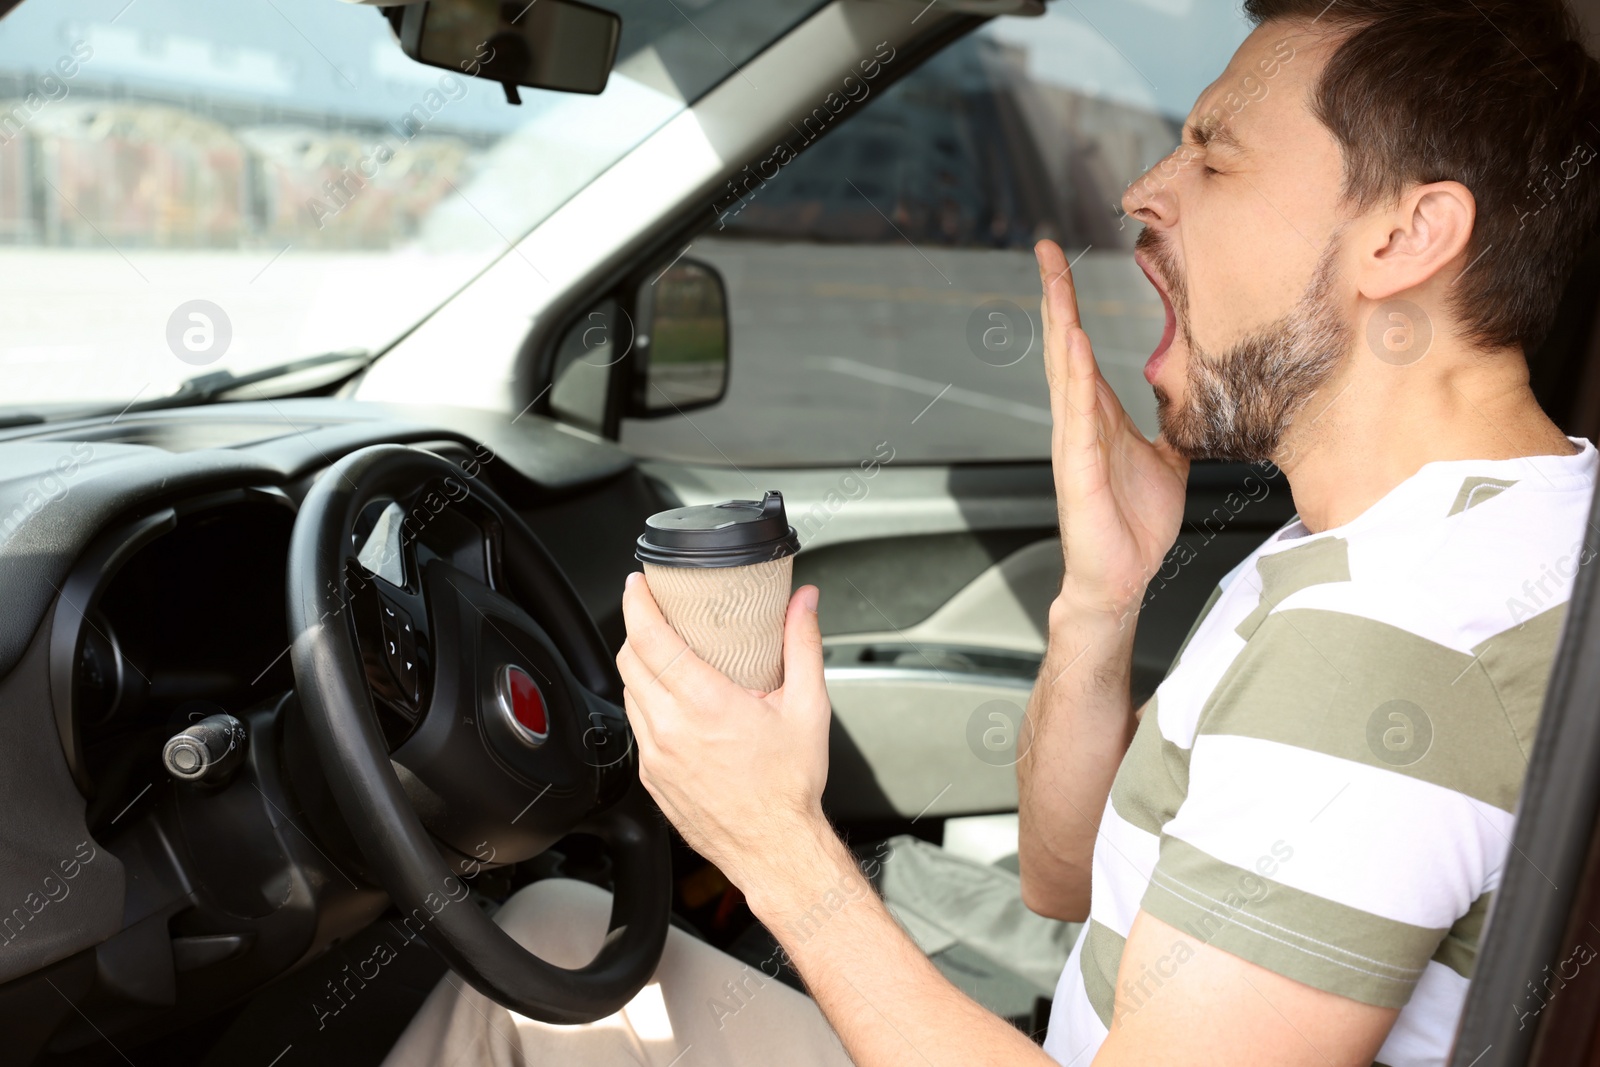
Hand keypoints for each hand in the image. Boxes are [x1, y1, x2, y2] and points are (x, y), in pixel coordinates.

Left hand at [615, 572, 833, 892]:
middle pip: (630, 660)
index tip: (639, 585)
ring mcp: (656, 755)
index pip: (652, 640)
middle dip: (636, 627)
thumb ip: (803, 645)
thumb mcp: (808, 707)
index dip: (639, 604)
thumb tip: (803, 602)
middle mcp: (672, 729)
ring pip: (629, 692)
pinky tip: (672, 700)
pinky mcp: (651, 777)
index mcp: (707, 705)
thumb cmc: (790, 787)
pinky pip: (638, 725)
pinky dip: (647, 702)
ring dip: (640, 665)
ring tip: (664, 652)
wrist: (775, 848)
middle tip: (653, 610)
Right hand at [1035, 239, 1188, 618]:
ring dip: (1058, 322)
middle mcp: (1079, 419)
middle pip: (1060, 343)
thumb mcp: (1167, 460)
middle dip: (1053, 294)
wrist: (1121, 575)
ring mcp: (1073, 440)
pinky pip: (1075, 413)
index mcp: (1097, 413)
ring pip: (1062, 370)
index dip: (1068, 302)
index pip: (1077, 345)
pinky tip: (1071, 344)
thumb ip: (1173, 424)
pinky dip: (1073, 376)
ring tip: (1055, 281)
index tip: (1059, 261)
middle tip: (1044, 249)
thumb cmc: (1135, 523)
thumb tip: (1198, 399)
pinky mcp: (1077, 467)